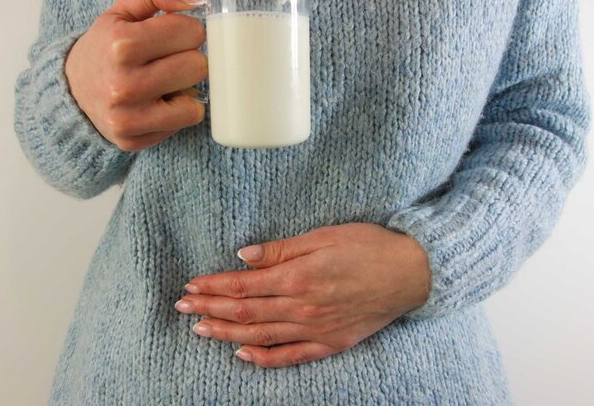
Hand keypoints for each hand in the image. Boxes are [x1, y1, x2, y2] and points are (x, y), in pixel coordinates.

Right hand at [65, 0, 207, 150]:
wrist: (70, 91)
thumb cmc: (106, 47)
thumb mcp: (123, 10)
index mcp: (122, 44)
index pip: (193, 31)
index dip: (186, 31)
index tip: (169, 37)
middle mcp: (124, 83)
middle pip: (199, 66)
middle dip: (188, 59)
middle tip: (166, 61)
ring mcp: (128, 116)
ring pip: (196, 100)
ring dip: (185, 89)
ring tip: (163, 83)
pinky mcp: (133, 139)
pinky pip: (185, 122)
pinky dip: (178, 112)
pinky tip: (157, 104)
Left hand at [175, 223, 430, 367]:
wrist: (410, 274)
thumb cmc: (368, 247)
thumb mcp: (325, 236)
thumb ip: (282, 248)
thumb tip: (243, 256)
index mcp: (298, 276)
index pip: (243, 286)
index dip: (214, 287)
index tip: (192, 285)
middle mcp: (302, 307)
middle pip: (245, 312)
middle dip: (210, 309)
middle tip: (183, 307)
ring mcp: (315, 329)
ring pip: (260, 336)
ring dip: (226, 333)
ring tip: (200, 330)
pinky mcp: (329, 343)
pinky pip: (290, 356)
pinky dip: (263, 358)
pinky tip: (242, 355)